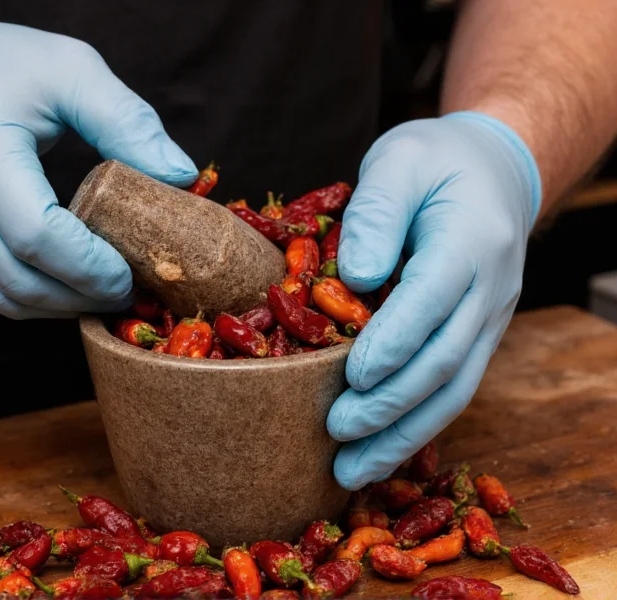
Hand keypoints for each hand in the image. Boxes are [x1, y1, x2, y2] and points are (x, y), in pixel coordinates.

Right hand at [0, 9, 196, 317]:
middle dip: (82, 297)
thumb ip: (126, 121)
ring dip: (58, 306)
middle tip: (127, 289)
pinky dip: (26, 295)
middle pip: (22, 282)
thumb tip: (180, 177)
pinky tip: (58, 278)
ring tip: (98, 290)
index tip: (132, 271)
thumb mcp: (64, 68)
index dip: (91, 267)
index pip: (38, 237)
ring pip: (2, 299)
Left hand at [327, 111, 541, 489]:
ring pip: (453, 391)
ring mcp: (489, 318)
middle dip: (389, 406)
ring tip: (352, 471)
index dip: (391, 345)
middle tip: (337, 434)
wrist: (496, 169)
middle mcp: (490, 290)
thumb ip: (377, 212)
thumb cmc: (437, 162)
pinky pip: (452, 388)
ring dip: (403, 435)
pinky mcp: (477, 335)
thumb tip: (354, 278)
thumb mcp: (399, 162)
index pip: (430, 304)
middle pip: (443, 363)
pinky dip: (416, 425)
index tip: (351, 378)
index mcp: (471, 243)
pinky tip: (378, 451)